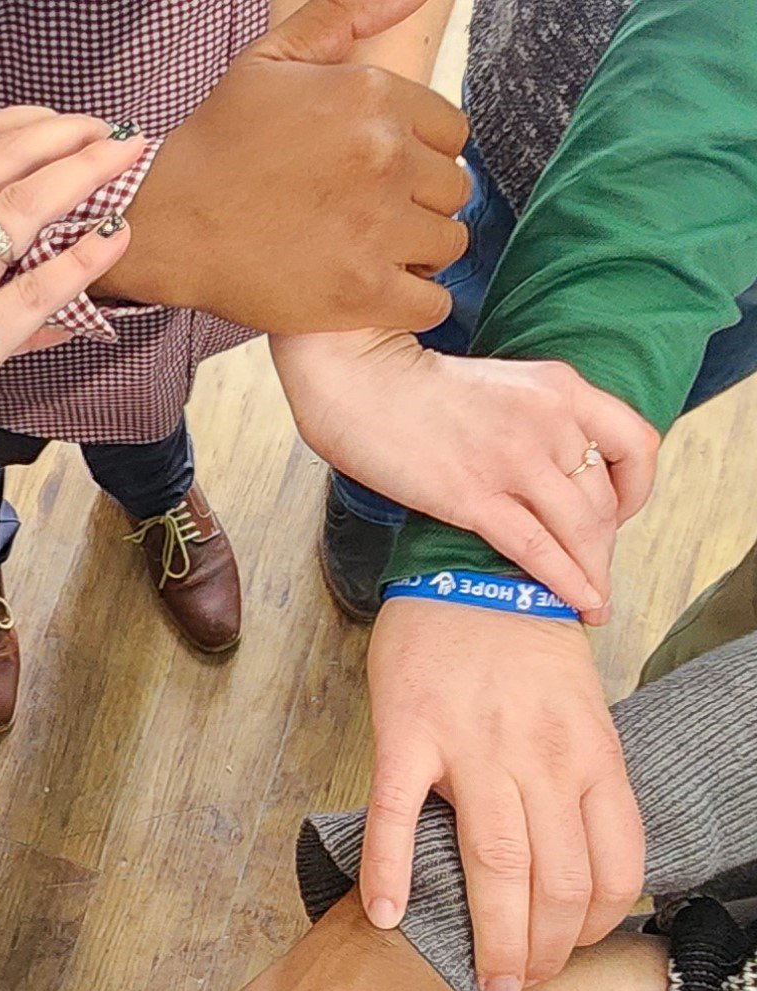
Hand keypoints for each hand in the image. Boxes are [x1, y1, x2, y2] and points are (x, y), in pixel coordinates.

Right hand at [0, 109, 144, 487]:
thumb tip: (16, 255)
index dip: (29, 121)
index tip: (67, 121)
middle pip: (4, 163)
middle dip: (69, 135)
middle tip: (118, 130)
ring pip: (21, 211)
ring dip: (84, 174)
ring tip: (127, 158)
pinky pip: (32, 293)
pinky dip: (81, 259)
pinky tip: (115, 236)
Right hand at [103, 0, 470, 332]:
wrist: (166, 226)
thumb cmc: (214, 146)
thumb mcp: (269, 61)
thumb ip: (342, 16)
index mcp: (372, 96)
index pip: (450, 133)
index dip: (418, 156)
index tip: (379, 177)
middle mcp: (384, 157)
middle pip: (452, 189)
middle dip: (418, 204)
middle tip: (368, 219)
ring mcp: (376, 228)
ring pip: (446, 243)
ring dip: (417, 253)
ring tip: (369, 254)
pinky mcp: (361, 291)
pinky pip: (430, 303)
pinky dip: (414, 303)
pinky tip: (377, 291)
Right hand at [275, 329, 660, 615]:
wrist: (360, 379)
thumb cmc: (414, 388)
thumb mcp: (501, 384)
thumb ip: (536, 418)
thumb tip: (549, 467)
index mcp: (560, 388)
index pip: (636, 444)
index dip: (637, 490)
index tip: (619, 513)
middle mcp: (549, 423)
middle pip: (604, 500)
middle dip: (605, 547)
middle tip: (596, 574)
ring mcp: (514, 460)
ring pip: (580, 530)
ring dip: (593, 574)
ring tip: (592, 604)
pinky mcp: (473, 496)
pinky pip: (536, 549)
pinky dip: (565, 582)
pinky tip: (578, 604)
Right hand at [365, 600, 643, 990]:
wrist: (473, 572)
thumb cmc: (525, 649)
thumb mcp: (584, 714)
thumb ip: (583, 784)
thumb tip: (580, 865)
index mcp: (591, 756)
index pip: (612, 869)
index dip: (594, 930)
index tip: (568, 956)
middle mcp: (542, 757)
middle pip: (555, 883)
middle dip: (544, 953)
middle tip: (519, 985)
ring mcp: (474, 746)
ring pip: (494, 863)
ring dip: (491, 936)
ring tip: (482, 976)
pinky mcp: (408, 735)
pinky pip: (399, 816)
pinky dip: (392, 873)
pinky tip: (386, 916)